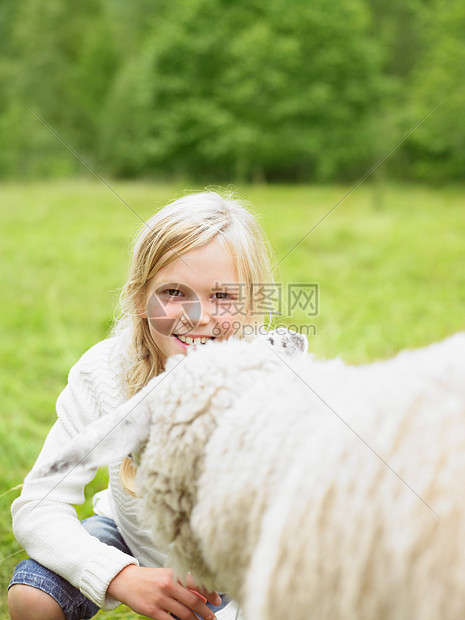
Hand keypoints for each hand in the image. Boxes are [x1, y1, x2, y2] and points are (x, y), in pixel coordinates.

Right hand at [107, 564, 221, 619]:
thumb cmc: (151, 578)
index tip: (217, 600)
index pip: (197, 583)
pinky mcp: (152, 610)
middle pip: (194, 601)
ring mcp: (160, 598)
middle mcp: (169, 585)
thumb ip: (184, 585)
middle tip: (213, 617)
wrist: (127, 581)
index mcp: (174, 574)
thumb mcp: (168, 576)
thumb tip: (203, 596)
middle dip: (206, 611)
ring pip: (184, 613)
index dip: (210, 593)